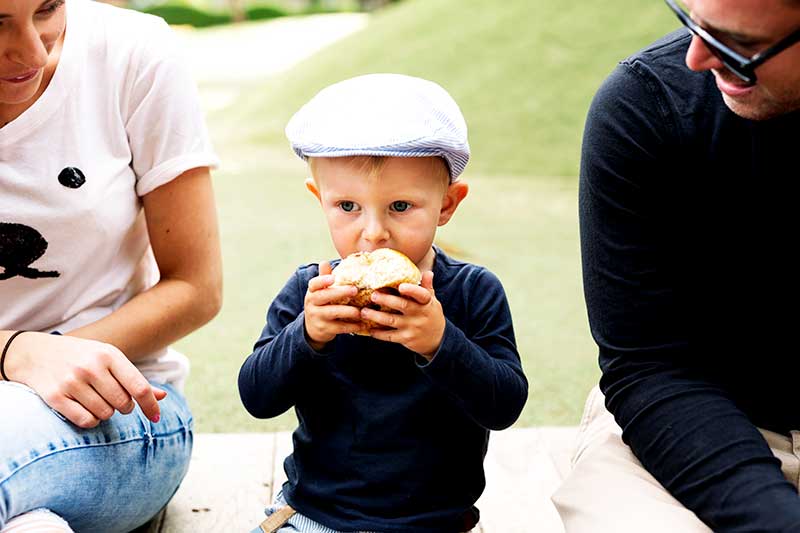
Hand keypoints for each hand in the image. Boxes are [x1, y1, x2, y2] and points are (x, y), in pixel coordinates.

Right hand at [5, 332, 166, 427]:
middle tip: (114, 399)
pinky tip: (85, 409)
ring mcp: (72, 382)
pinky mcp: (55, 396)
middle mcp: (91, 367)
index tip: (155, 418)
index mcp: (109, 355)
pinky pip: (85, 421)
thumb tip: (162, 397)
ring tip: (96, 400)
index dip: (151, 406)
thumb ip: (134, 378)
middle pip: (123, 404)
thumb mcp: (108, 359)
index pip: (139, 387)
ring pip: (105, 415)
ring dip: (105, 413)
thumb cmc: (80, 357)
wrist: (34, 353)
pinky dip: (90, 421)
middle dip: (123, 407)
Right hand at [304, 261, 364, 350]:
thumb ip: (324, 278)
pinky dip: (352, 326)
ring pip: (332, 313)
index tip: (333, 278)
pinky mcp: (325, 329)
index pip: (314, 284)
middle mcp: (312, 304)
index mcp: (312, 292)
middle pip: (324, 296)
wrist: (312, 328)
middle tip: (355, 290)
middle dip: (340, 293)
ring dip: (348, 311)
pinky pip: (339, 327)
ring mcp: (317, 317)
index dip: (322, 280)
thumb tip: (324, 262)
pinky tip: (362, 324)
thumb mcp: (320, 292)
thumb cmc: (321, 304)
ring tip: (361, 310)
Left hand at [360, 271, 444, 358]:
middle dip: (386, 300)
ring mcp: (412, 328)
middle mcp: (420, 315)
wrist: (438, 340)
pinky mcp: (406, 339)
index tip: (401, 286)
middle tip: (373, 295)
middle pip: (402, 305)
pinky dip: (378, 333)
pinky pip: (390, 336)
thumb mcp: (432, 301)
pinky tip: (369, 329)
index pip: (421, 295)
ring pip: (391, 321)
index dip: (412, 290)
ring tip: (363, 312)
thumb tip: (428, 272)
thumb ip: (427, 287)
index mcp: (427, 302)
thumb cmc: (431, 315)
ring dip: (376, 316)